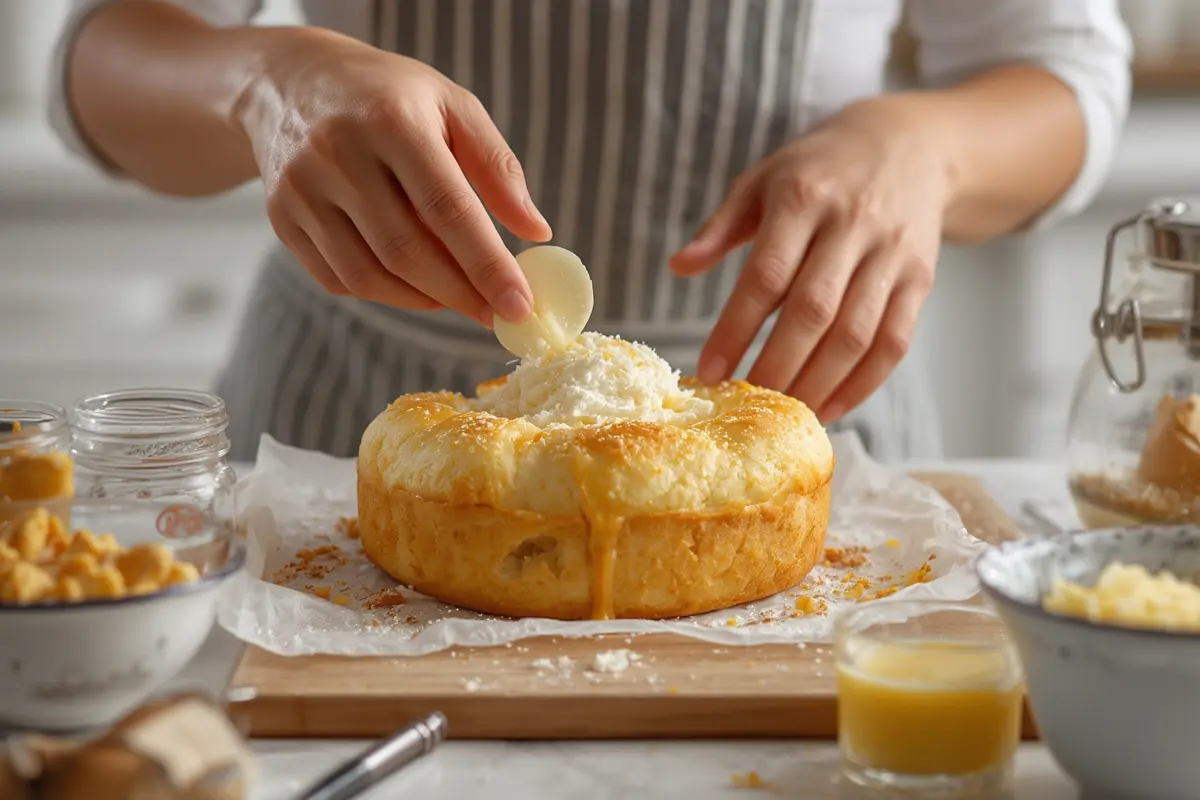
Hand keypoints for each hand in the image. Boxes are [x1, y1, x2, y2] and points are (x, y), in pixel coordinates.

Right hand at [237, 28, 551, 323]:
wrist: (290, 82)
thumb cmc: (390, 98)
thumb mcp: (453, 108)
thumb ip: (498, 169)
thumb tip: (537, 233)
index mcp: (392, 120)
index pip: (447, 209)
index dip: (487, 265)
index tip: (521, 305)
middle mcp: (339, 154)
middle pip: (407, 251)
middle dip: (460, 294)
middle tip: (497, 315)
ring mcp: (302, 190)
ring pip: (369, 275)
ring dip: (424, 301)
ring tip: (458, 296)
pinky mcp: (282, 218)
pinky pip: (339, 279)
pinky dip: (385, 293)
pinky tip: (413, 283)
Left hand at [669, 100, 948, 421]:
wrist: (910, 146)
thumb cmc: (819, 170)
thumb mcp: (763, 179)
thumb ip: (721, 226)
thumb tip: (678, 266)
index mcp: (803, 198)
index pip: (766, 275)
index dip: (736, 328)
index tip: (711, 370)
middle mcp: (852, 225)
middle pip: (814, 311)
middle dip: (777, 366)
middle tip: (747, 405)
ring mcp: (891, 254)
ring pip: (856, 333)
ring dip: (818, 382)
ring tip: (786, 414)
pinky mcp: (921, 278)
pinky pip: (894, 341)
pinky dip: (863, 383)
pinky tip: (830, 406)